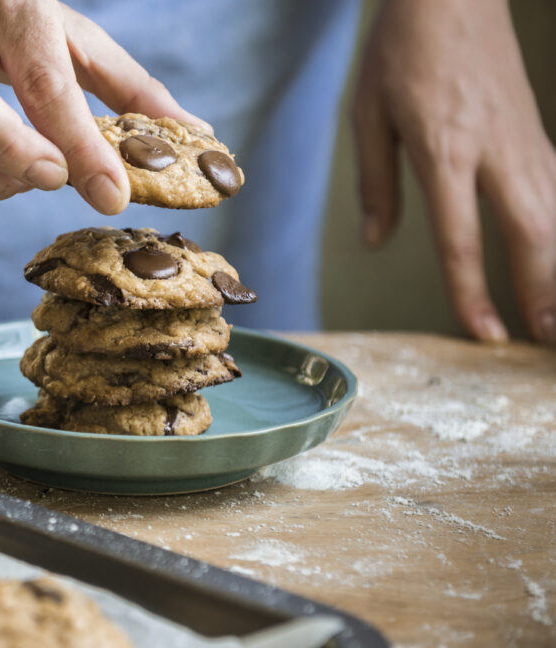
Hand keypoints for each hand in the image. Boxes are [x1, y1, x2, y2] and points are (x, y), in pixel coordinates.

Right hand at [0, 0, 206, 213]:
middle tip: (49, 180)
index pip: (47, 82)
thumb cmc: (4, 20)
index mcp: (14, 12)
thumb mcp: (69, 35)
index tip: (112, 195)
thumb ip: (128, 86)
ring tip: (17, 178)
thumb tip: (193, 136)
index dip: (82, 145)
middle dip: (10, 152)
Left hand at [353, 0, 555, 342]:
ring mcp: (524, 139)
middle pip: (530, 232)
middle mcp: (494, 150)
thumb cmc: (401, 50)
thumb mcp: (367, 114)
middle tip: (543, 337)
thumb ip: (375, 183)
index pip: (461, 239)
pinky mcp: (536, 130)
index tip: (482, 334)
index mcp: (444, 150)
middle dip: (540, 289)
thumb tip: (376, 243)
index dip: (472, 293)